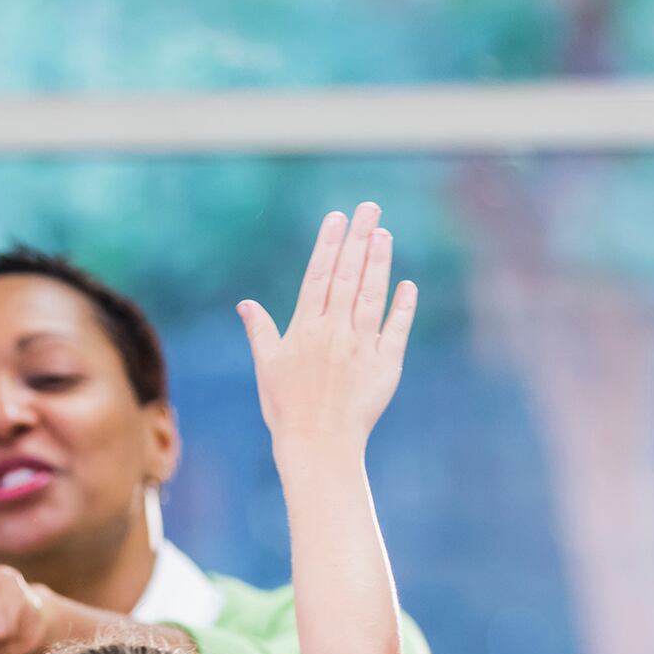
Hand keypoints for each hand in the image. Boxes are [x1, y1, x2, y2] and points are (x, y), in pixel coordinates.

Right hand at [237, 203, 417, 455]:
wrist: (318, 445)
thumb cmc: (287, 409)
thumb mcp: (267, 367)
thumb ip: (261, 331)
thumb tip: (246, 304)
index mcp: (304, 329)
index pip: (317, 276)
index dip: (328, 244)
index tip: (337, 218)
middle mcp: (333, 332)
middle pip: (346, 276)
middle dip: (358, 238)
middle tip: (369, 208)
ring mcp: (360, 347)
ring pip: (371, 295)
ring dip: (378, 262)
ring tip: (384, 233)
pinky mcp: (384, 365)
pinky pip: (395, 329)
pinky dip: (402, 306)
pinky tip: (407, 285)